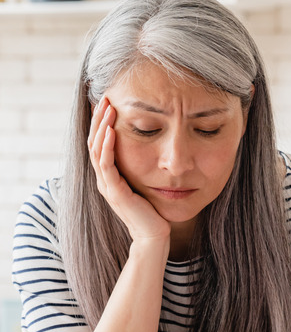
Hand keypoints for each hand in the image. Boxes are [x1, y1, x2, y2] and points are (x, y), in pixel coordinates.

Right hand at [89, 97, 170, 241]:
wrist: (154, 235)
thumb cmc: (153, 210)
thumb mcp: (146, 182)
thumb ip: (142, 168)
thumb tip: (153, 148)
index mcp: (110, 176)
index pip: (100, 143)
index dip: (101, 123)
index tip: (108, 103)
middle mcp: (104, 179)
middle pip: (94, 142)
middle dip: (99, 119)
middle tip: (105, 97)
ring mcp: (107, 185)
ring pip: (97, 149)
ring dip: (101, 126)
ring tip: (107, 107)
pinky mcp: (115, 192)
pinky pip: (106, 164)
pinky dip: (107, 145)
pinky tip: (111, 130)